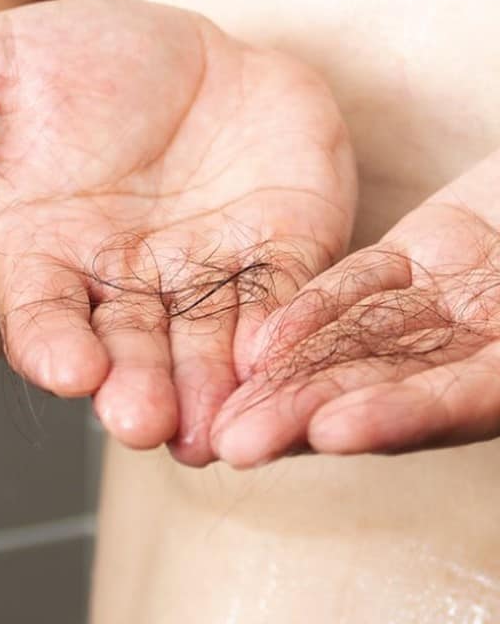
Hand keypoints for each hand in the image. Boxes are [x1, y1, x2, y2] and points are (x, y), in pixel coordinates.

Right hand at [0, 0, 356, 461]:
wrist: (168, 50)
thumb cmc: (63, 63)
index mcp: (43, 247)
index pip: (39, 310)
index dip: (49, 340)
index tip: (63, 367)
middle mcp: (119, 278)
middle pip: (127, 346)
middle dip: (135, 384)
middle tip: (143, 419)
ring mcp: (200, 271)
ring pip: (208, 342)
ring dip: (214, 386)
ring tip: (219, 424)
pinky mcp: (275, 248)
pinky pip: (284, 295)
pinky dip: (286, 326)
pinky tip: (287, 356)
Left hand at [212, 147, 499, 465]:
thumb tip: (484, 367)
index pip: (464, 402)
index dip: (403, 417)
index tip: (332, 432)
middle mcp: (488, 351)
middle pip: (393, 387)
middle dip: (312, 415)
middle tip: (236, 444)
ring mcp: (455, 305)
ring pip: (362, 342)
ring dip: (291, 374)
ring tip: (227, 407)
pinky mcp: (425, 257)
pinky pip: (363, 286)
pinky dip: (316, 307)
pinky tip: (263, 335)